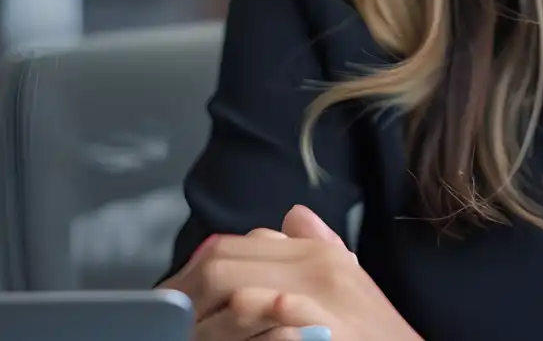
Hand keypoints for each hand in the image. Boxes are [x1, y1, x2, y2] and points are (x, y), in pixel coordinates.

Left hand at [160, 206, 421, 340]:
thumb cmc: (376, 337)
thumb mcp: (352, 286)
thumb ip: (319, 248)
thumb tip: (293, 214)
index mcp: (319, 255)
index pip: (239, 245)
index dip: (196, 272)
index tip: (175, 302)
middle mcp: (319, 268)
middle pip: (227, 264)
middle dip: (186, 295)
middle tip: (166, 323)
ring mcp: (318, 301)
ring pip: (235, 293)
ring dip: (202, 322)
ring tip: (183, 336)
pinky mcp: (318, 333)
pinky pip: (260, 318)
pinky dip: (233, 332)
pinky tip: (218, 340)